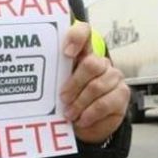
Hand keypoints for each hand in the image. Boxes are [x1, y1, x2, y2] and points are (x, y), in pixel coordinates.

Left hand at [59, 22, 129, 143]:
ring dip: (80, 103)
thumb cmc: (69, 103)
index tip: (66, 53)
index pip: (84, 32)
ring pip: (96, 86)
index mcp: (82, 54)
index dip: (77, 37)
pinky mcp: (122, 93)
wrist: (84, 125)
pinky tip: (82, 119)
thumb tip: (34, 73)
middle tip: (63, 99)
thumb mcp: (57, 88)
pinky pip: (105, 103)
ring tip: (70, 114)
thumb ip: (53, 76)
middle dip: (74, 84)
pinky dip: (90, 113)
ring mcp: (114, 76)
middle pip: (91, 64)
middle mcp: (100, 62)